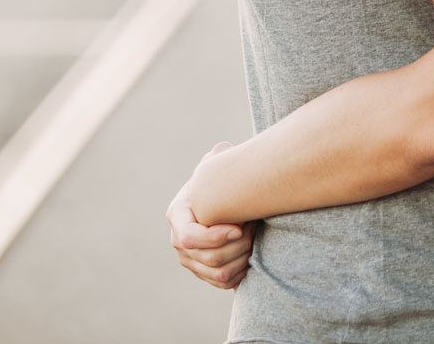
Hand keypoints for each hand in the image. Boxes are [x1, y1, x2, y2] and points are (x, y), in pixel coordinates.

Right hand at [168, 144, 254, 289]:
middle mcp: (178, 241)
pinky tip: (253, 253)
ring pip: (219, 272)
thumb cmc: (222, 181)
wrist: (224, 202)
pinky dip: (242, 271)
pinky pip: (225, 282)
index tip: (240, 227)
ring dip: (243, 257)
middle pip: (209, 257)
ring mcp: (190, 260)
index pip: (189, 237)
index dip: (215, 237)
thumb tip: (224, 151)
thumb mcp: (217, 165)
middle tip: (255, 228)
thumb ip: (219, 156)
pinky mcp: (204, 273)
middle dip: (239, 245)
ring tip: (255, 237)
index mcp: (177, 214)